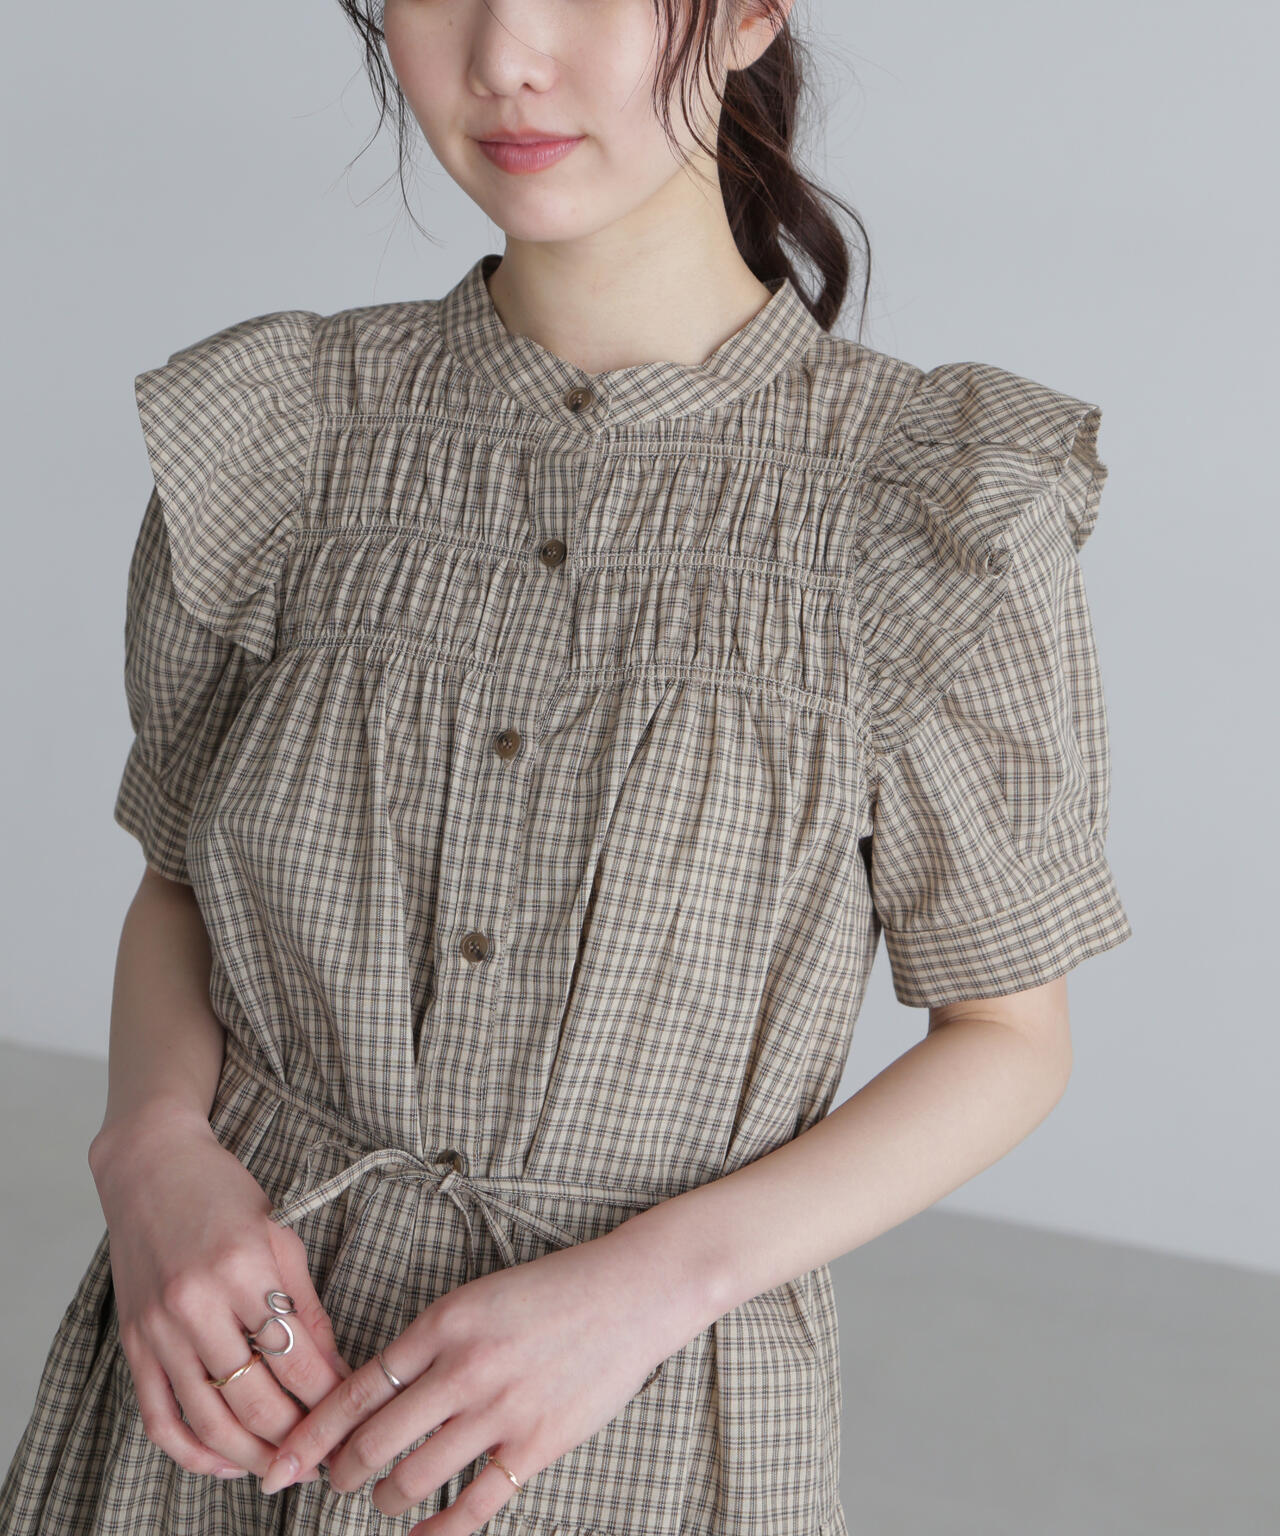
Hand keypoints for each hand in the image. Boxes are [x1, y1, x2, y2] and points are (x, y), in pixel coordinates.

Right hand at [90, 1107, 354, 1480]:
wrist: (149, 1167)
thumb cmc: (221, 1193)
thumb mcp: (279, 1236)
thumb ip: (306, 1307)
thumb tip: (338, 1371)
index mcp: (242, 1268)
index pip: (296, 1357)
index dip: (330, 1397)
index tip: (356, 1416)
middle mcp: (195, 1303)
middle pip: (255, 1398)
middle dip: (299, 1436)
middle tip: (330, 1454)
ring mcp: (158, 1329)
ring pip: (209, 1421)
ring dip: (253, 1457)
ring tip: (287, 1470)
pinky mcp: (132, 1345)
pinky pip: (160, 1419)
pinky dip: (194, 1453)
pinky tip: (228, 1463)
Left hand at [256, 1228, 679, 1534]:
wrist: (630, 1292)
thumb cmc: (551, 1290)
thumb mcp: (477, 1299)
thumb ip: (427, 1344)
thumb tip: (373, 1396)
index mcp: (443, 1324)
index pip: (356, 1390)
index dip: (311, 1434)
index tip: (282, 1463)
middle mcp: (463, 1369)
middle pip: (374, 1443)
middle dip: (342, 1473)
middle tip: (335, 1481)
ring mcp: (500, 1411)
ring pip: (414, 1480)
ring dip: (386, 1500)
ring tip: (384, 1498)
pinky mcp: (536, 1445)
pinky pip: (471, 1509)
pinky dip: (436, 1534)